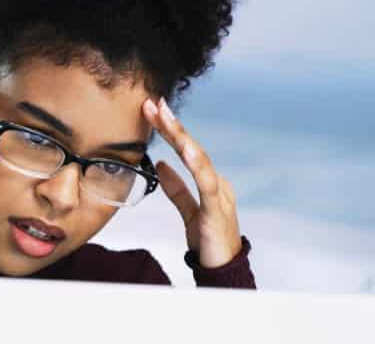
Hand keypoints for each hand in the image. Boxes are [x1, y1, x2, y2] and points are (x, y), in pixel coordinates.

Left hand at [142, 96, 242, 268]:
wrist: (223, 271)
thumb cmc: (209, 241)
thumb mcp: (188, 210)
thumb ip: (176, 189)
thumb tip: (161, 164)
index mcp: (209, 182)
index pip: (186, 150)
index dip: (170, 130)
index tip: (152, 110)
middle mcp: (217, 182)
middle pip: (191, 148)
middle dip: (172, 125)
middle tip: (153, 103)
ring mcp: (220, 194)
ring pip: (199, 159)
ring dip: (181, 136)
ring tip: (165, 116)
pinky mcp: (217, 210)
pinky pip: (206, 183)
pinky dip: (196, 164)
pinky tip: (185, 149)